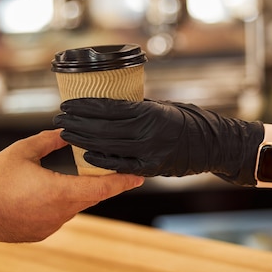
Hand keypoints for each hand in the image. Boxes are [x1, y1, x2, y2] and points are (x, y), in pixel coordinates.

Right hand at [0, 129, 143, 242]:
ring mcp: (50, 227)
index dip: (123, 182)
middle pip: (90, 197)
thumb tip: (68, 132)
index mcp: (60, 192)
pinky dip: (55, 206)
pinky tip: (37, 196)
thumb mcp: (23, 151)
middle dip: (98, 184)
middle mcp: (60, 214)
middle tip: (104, 169)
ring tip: (55, 180)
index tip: (140, 177)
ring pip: (73, 207)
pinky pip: (57, 217)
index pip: (102, 188)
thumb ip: (50, 140)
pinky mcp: (40, 234)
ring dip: (73, 194)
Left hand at [54, 98, 263, 185]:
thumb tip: (107, 104)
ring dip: (83, 140)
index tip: (68, 103)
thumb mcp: (161, 107)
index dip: (85, 107)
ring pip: (107, 147)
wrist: (211, 145)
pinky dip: (101, 161)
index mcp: (149, 113)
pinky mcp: (150, 168)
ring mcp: (148, 153)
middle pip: (102, 129)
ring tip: (66, 134)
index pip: (108, 109)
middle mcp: (147, 133)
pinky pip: (120, 165)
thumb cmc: (186, 121)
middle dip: (77, 124)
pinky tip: (86, 155)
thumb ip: (136, 108)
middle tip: (60, 119)